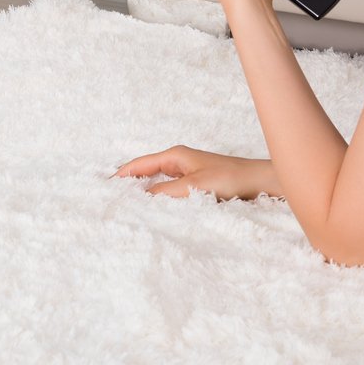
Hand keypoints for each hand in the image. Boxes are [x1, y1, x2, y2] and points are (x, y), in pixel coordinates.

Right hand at [114, 146, 279, 200]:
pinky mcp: (198, 185)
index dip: (122, 174)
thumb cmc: (230, 178)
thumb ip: (166, 192)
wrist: (259, 182)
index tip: (104, 185)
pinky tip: (156, 209)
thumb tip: (141, 199)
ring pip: (158, 182)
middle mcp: (179, 162)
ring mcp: (188, 173)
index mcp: (175, 156)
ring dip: (145, 192)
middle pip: (146, 172)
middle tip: (112, 197)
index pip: (140, 164)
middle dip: (129, 183)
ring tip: (129, 205)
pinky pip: (171, 191)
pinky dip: (160, 198)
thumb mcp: (194, 187)